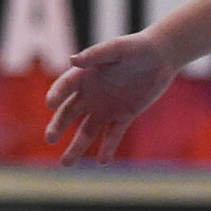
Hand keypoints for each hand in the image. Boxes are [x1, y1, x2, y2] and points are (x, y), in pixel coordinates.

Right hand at [42, 32, 180, 164]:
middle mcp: (90, 94)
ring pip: (87, 131)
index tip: (50, 104)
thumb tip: (73, 60)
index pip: (65, 87)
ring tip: (66, 163)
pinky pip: (113, 135)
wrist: (161, 57)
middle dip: (58, 126)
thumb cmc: (136, 47)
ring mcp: (106, 108)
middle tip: (50, 138)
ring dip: (77, 146)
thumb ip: (96, 55)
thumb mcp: (117, 49)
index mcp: (84, 76)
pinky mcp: (124, 116)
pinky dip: (108, 148)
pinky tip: (103, 161)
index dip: (56, 94)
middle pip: (70, 113)